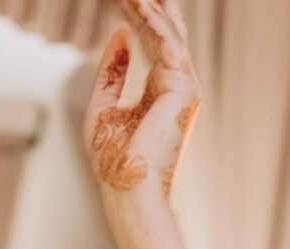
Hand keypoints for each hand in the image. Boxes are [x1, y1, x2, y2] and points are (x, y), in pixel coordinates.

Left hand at [83, 0, 198, 200]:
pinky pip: (169, 46)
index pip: (153, 44)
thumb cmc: (115, 160)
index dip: (139, 17)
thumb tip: (119, 33)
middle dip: (154, 4)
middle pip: (168, 33)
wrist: (127, 188)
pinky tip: (139, 5)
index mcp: (160, 91)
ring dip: (151, 7)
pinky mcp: (183, 90)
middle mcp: (177, 86)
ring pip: (170, 34)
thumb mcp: (104, 105)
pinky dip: (154, 23)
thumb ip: (113, 70)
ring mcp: (184, 87)